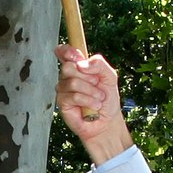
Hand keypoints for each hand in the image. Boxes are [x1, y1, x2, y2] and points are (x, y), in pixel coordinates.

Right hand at [55, 45, 131, 163]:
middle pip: (67, 66)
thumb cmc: (107, 99)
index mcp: (79, 67)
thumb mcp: (110, 77)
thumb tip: (82, 64)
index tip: (74, 55)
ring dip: (91, 91)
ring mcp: (64, 89)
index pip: (65, 53)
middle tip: (96, 84)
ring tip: (97, 99)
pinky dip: (87, 100)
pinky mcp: (62, 102)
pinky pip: (73, 96)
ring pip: (72, 82)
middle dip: (87, 76)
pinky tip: (92, 106)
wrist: (107, 121)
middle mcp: (68, 77)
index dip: (66, 51)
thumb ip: (99, 64)